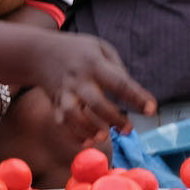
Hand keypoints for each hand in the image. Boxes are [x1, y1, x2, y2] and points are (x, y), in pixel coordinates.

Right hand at [29, 34, 156, 135]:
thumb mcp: (100, 48)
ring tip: (104, 136)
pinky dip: (75, 135)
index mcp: (94, 64)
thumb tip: (131, 94)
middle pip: (96, 102)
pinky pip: (64, 124)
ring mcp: (64, 93)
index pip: (119, 82)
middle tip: (128, 130)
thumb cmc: (77, 51)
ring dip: (89, 129)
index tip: (151, 109)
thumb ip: (117, 69)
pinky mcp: (55, 104)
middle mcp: (78, 80)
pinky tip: (88, 141)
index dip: (136, 97)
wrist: (38, 53)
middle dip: (114, 118)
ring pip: (75, 116)